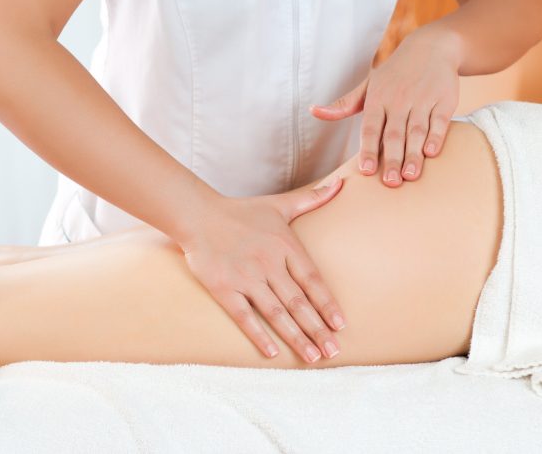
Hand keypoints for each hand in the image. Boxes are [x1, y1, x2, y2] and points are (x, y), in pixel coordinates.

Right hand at [176, 177, 346, 362]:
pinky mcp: (224, 288)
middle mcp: (268, 263)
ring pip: (276, 313)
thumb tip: (343, 185)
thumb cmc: (241, 212)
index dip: (327, 304)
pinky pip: (244, 316)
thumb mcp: (279, 204)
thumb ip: (312, 199)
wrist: (198, 215)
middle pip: (298, 302)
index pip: (312, 280)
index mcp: (285, 245)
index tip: (340, 325)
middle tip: (333, 351)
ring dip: (296, 337)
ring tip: (312, 357)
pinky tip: (273, 352)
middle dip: (317, 328)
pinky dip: (259, 335)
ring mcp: (246, 277)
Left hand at [310, 27, 461, 186]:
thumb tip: (313, 111)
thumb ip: (343, 105)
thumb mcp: (368, 86)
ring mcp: (422, 100)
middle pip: (394, 134)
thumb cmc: (394, 74)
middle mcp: (399, 100)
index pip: (370, 128)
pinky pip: (439, 121)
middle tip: (391, 183)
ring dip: (413, 154)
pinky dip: (436, 136)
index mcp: (377, 99)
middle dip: (392, 160)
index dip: (369, 150)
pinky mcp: (444, 100)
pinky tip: (431, 153)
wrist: (431, 47)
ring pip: (416, 131)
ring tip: (410, 176)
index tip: (367, 171)